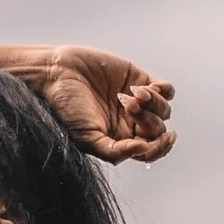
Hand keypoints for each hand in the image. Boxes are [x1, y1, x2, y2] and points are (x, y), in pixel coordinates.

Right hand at [28, 47, 176, 164]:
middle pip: (158, 130)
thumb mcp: (88, 138)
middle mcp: (130, 123)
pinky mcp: (138, 79)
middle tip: (128, 107)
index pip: (150, 150)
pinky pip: (165, 90)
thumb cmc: (66, 108)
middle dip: (149, 120)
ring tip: (134, 94)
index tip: (167, 139)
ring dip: (155, 104)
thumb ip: (115, 150)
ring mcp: (136, 101)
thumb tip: (144, 149)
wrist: (56, 73)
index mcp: (119, 140)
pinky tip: (146, 88)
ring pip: (164, 110)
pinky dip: (162, 91)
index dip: (161, 147)